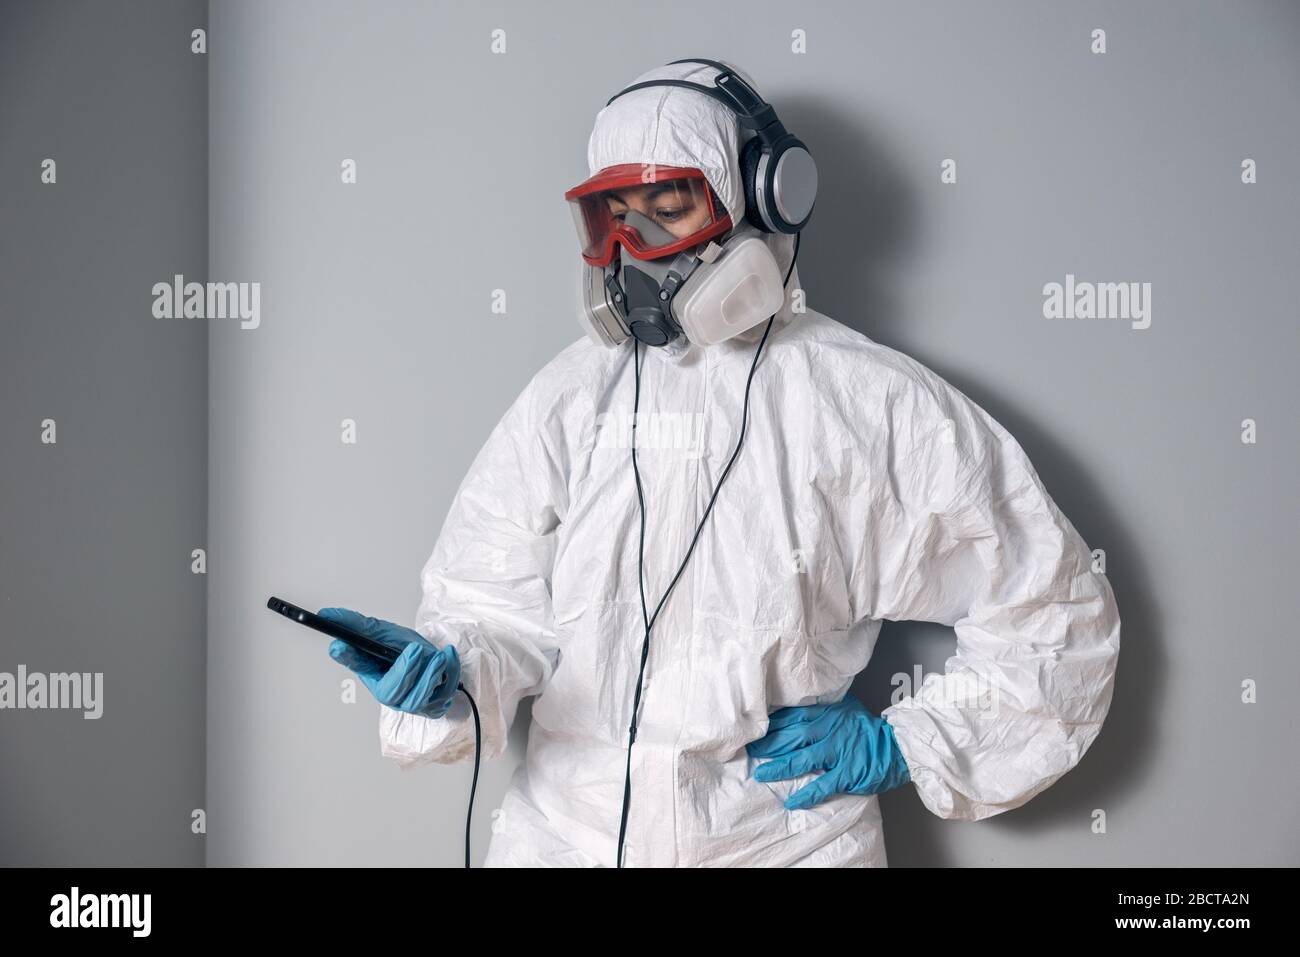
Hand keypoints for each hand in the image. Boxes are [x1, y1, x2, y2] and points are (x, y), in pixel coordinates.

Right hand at [319, 607, 460, 718]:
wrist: (433, 658)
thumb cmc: (404, 650)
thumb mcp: (383, 633)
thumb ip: (357, 626)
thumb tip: (327, 614)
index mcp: (373, 675)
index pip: (356, 665)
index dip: (348, 656)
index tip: (338, 645)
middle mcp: (392, 695)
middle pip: (392, 693)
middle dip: (405, 670)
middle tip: (415, 649)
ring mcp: (413, 703)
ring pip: (419, 697)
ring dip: (431, 673)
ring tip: (439, 655)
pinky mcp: (435, 705)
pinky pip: (444, 693)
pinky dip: (450, 672)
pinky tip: (448, 656)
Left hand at [746, 693, 910, 810]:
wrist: (897, 745)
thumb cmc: (866, 727)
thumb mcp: (844, 708)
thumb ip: (821, 706)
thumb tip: (794, 703)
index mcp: (827, 713)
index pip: (793, 716)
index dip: (771, 724)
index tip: (752, 728)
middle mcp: (830, 729)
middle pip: (792, 736)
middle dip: (768, 743)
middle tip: (748, 750)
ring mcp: (838, 751)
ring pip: (803, 758)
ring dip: (780, 767)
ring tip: (761, 774)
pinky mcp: (848, 772)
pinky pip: (824, 784)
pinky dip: (807, 794)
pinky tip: (792, 802)